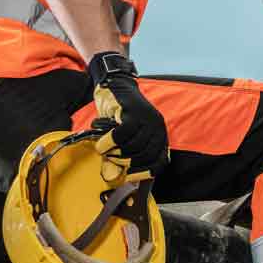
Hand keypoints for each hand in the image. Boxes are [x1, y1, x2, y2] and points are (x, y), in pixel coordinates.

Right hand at [87, 53, 168, 180]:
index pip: (159, 162)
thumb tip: (112, 176)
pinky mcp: (135, 112)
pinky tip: (102, 143)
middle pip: (145, 156)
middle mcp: (158, 127)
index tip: (129, 177)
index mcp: (159, 136)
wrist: (115, 86)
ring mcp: (148, 119)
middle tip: (110, 158)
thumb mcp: (123, 138)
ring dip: (116, 152)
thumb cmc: (119, 115)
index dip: (145, 173)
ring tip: (105, 148)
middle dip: (125, 162)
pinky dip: (110, 142)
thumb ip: (120, 155)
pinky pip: (123, 134)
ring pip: (133, 146)